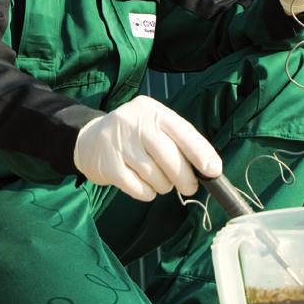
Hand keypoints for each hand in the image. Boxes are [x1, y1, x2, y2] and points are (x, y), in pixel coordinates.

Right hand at [73, 95, 221, 200]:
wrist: (90, 138)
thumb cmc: (135, 134)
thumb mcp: (155, 126)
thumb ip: (179, 141)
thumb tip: (209, 168)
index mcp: (153, 111)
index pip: (182, 131)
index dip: (200, 153)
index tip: (213, 171)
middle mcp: (135, 123)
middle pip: (170, 158)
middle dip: (185, 178)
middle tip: (189, 186)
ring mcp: (120, 144)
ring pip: (156, 176)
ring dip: (164, 186)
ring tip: (159, 180)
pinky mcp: (109, 166)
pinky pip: (139, 189)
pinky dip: (147, 193)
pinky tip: (144, 185)